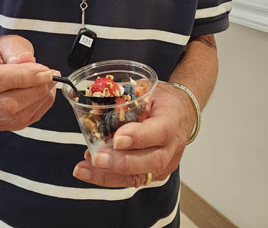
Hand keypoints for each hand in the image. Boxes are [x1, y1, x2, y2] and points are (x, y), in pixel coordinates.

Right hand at [0, 35, 58, 130]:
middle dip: (35, 90)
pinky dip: (38, 108)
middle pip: (7, 104)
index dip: (24, 78)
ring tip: (48, 83)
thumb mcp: (7, 43)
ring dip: (39, 100)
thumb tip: (27, 61)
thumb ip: (17, 51)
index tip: (46, 72)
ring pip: (16, 116)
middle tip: (51, 77)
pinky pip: (22, 122)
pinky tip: (43, 94)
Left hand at [72, 82, 194, 186]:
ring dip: (109, 175)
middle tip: (97, 158)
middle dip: (120, 162)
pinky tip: (91, 171)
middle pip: (151, 161)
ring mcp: (166, 164)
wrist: (182, 113)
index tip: (117, 139)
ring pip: (140, 176)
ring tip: (85, 169)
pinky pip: (133, 179)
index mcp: (171, 119)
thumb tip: (95, 95)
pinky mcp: (156, 174)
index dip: (137, 137)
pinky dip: (110, 177)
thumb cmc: (163, 100)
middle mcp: (171, 146)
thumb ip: (126, 94)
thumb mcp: (148, 88)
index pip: (158, 131)